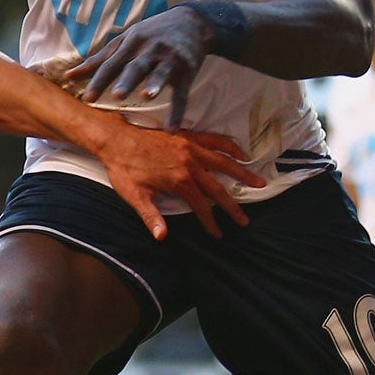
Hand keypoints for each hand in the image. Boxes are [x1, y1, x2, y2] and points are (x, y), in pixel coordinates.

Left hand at [66, 8, 215, 128]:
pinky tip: (171, 129)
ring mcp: (170, 59)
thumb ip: (99, 59)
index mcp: (131, 43)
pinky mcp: (187, 71)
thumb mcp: (125, 40)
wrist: (191, 22)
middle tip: (116, 95)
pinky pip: (182, 94)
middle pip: (136, 67)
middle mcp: (150, 50)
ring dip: (155, 85)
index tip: (86, 97)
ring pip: (161, 73)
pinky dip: (178, 112)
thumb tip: (69, 75)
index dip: (100, 80)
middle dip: (126, 80)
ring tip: (147, 96)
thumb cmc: (150, 34)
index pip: (112, 64)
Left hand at [93, 123, 263, 239]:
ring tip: (259, 183)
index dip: (210, 222)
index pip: (201, 206)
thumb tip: (162, 237)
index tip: (218, 234)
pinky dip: (231, 147)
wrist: (115, 139)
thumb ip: (151, 216)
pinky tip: (242, 153)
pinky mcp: (188, 137)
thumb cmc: (123, 169)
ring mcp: (191, 148)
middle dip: (232, 206)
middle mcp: (189, 164)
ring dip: (242, 174)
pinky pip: (215, 141)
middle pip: (218, 188)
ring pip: (224, 162)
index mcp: (179, 181)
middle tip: (245, 220)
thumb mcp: (135, 196)